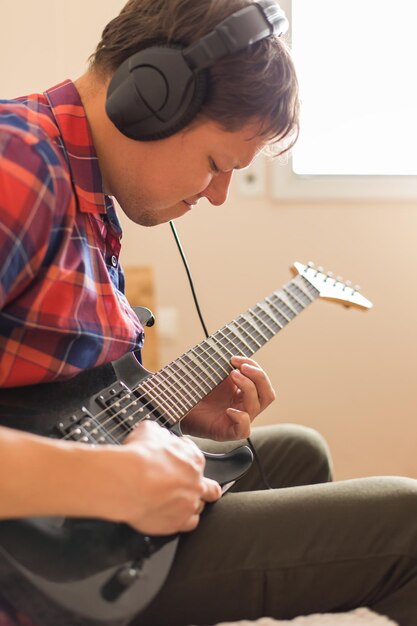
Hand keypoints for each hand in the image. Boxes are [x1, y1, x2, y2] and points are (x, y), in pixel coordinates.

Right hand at [119, 420, 220, 534]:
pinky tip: (172, 516)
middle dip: (202, 487)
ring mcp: (188, 504)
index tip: (174, 461)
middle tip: (186, 486)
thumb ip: (159, 434)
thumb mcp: (149, 430)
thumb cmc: (138, 456)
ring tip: (175, 502)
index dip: (185, 459)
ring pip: (199, 507)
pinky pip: (188, 525)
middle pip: (210, 488)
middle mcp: (196, 483)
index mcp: (193, 459)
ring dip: (190, 504)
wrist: (127, 481)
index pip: (196, 458)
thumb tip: (157, 434)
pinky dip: (182, 520)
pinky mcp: (177, 523)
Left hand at [181, 356, 275, 440]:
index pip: (261, 381)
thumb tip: (233, 354)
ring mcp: (239, 420)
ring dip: (248, 387)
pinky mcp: (229, 433)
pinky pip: (244, 429)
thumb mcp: (213, 376)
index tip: (235, 358)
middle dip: (259, 377)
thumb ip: (225, 367)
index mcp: (244, 393)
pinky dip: (241, 418)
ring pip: (256, 406)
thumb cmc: (196, 394)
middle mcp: (245, 407)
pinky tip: (228, 410)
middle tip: (241, 367)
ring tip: (232, 375)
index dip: (254, 367)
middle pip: (267, 395)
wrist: (180, 410)